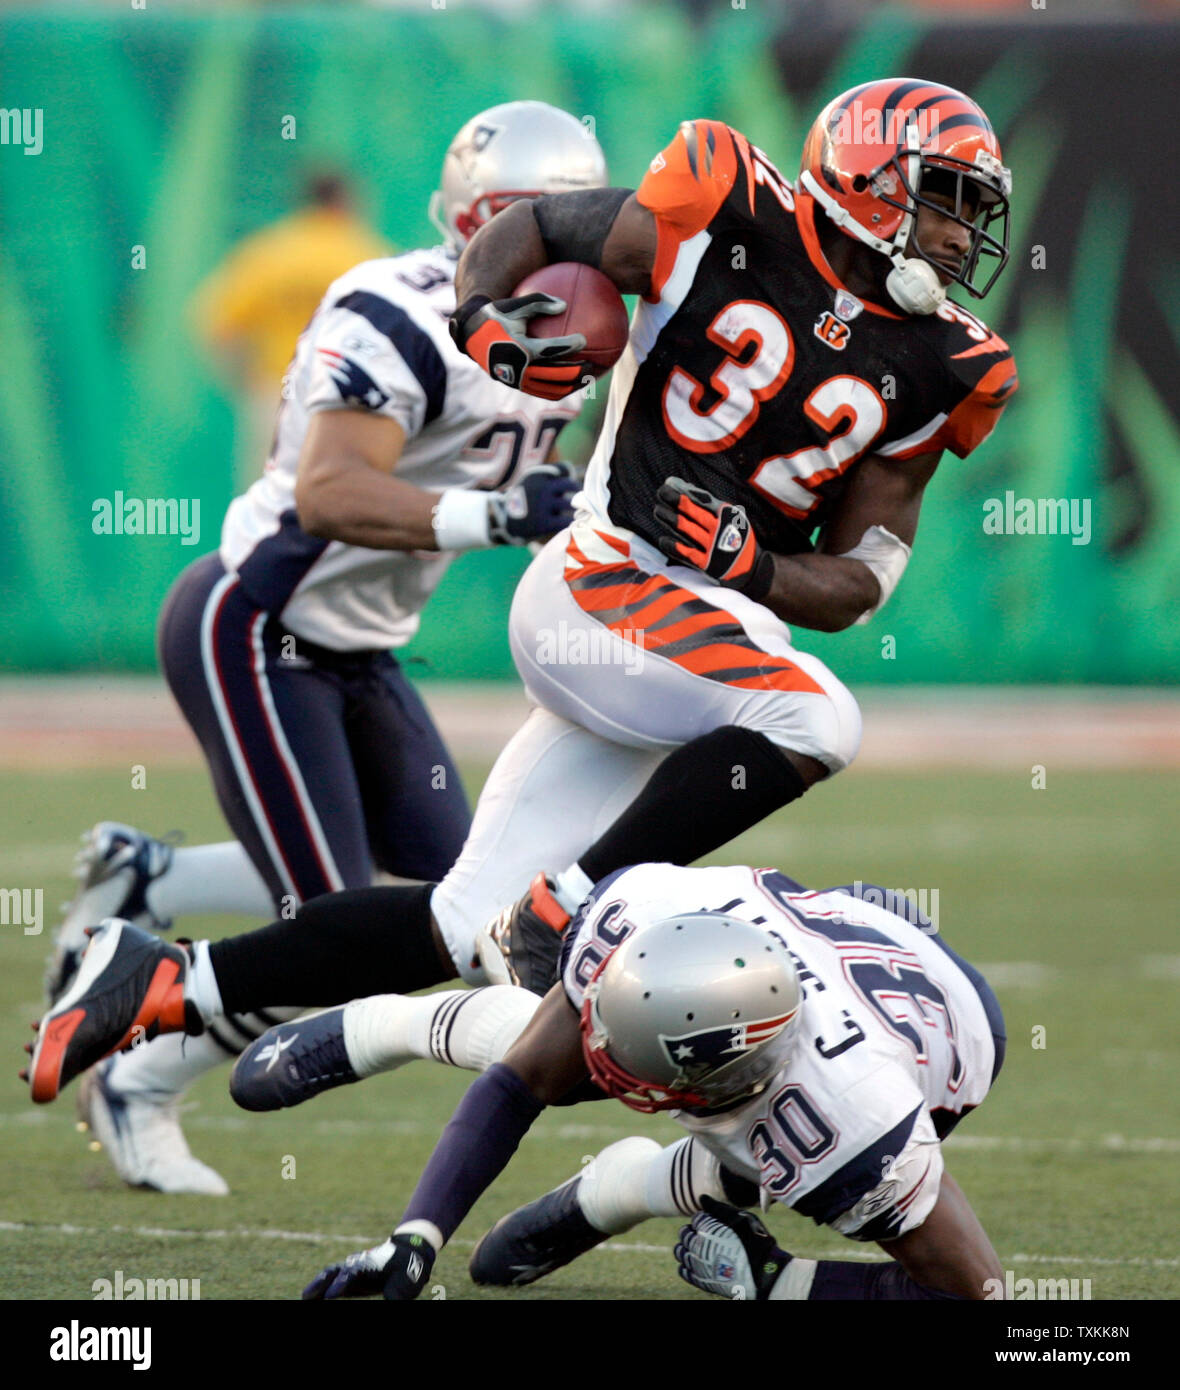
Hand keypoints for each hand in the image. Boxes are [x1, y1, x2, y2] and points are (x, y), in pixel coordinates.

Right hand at [302, 1233, 434, 1300]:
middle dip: (321, 1284)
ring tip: (304, 1298)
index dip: (342, 1283)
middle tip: (306, 1297)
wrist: (408, 1253)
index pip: (352, 1274)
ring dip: (317, 1286)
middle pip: (335, 1272)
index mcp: (370, 1265)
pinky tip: (310, 1299)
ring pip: (330, 1275)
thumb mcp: (405, 1285)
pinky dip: (320, 1289)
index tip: (333, 1294)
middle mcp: (357, 1265)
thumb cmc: (408, 1270)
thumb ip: (394, 1296)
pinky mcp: (349, 1279)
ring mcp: (351, 1270)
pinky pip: (331, 1281)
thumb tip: (389, 1300)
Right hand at [452, 293, 585, 399]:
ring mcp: (520, 381)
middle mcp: (521, 369)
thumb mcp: (515, 305)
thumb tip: (564, 305)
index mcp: (521, 349)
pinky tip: (573, 383)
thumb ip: (539, 302)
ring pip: (552, 389)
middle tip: (593, 364)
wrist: (472, 337)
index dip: (569, 346)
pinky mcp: (519, 386)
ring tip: (588, 378)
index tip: (584, 339)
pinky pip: (544, 392)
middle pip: (556, 375)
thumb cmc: (497, 316)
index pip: (550, 350)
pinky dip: (560, 390)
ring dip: (572, 386)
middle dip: (577, 371)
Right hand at [488, 461, 578, 545]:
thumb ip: (549, 476)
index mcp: (538, 475)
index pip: (564, 469)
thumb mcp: (529, 481)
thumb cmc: (522, 500)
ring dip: (576, 508)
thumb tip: (573, 470)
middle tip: (579, 498)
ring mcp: (542, 505)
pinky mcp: (543, 523)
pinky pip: (565, 521)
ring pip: (570, 504)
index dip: (569, 477)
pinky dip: (570, 522)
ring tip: (576, 512)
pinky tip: (570, 524)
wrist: (500, 519)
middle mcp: (541, 487)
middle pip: (571, 485)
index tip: (567, 487)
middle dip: (577, 491)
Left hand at [653, 478, 773, 600]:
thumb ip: (712, 505)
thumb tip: (686, 489)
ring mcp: (712, 546)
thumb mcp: (732, 517)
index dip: (684, 491)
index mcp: (726, 515)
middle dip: (675, 500)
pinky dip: (673, 546)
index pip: (702, 499)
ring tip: (658, 510)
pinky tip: (662, 539)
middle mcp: (719, 529)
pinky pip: (686, 553)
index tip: (669, 484)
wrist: (750, 566)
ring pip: (686, 529)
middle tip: (661, 492)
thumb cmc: (735, 536)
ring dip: (670, 519)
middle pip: (693, 512)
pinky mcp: (706, 563)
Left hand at [674, 1195, 791, 1300]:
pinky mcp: (702, 1281)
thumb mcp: (739, 1217)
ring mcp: (699, 1264)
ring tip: (693, 1247)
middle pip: (685, 1234)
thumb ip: (717, 1208)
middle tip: (702, 1233)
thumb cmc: (753, 1240)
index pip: (696, 1219)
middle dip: (691, 1231)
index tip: (711, 1222)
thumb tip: (701, 1198)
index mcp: (706, 1228)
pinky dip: (684, 1265)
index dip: (704, 1219)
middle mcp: (698, 1245)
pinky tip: (690, 1263)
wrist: (763, 1270)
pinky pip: (684, 1271)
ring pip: (680, 1252)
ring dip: (684, 1247)